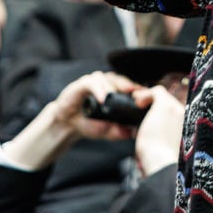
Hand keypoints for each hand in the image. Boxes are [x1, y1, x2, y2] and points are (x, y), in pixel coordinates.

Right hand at [2, 71, 141, 170]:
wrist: (67, 125)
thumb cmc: (87, 123)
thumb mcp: (106, 130)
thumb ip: (118, 131)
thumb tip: (133, 133)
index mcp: (113, 91)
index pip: (128, 85)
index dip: (137, 89)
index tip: (146, 96)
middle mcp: (104, 84)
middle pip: (120, 79)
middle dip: (129, 85)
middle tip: (136, 94)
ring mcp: (93, 82)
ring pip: (107, 78)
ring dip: (113, 87)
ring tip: (118, 97)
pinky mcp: (81, 84)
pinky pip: (91, 83)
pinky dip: (99, 90)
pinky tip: (103, 99)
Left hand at [134, 84, 184, 175]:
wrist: (165, 167)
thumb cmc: (166, 166)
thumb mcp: (171, 154)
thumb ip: (168, 142)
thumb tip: (153, 137)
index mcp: (193, 130)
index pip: (179, 118)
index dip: (166, 118)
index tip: (157, 123)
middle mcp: (189, 118)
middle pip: (173, 107)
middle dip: (158, 109)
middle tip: (144, 112)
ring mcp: (178, 110)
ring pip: (165, 99)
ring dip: (152, 101)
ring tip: (139, 105)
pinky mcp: (165, 105)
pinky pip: (157, 92)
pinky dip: (146, 95)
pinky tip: (137, 101)